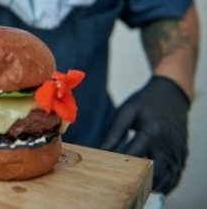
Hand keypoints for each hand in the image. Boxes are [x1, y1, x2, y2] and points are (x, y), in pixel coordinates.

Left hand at [99, 76, 189, 193]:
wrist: (171, 95)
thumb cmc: (145, 103)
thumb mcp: (126, 112)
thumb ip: (113, 133)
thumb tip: (99, 152)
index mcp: (152, 132)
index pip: (133, 156)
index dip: (117, 165)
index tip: (104, 169)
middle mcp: (168, 146)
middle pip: (151, 173)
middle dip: (134, 179)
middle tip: (117, 182)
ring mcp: (177, 153)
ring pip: (165, 180)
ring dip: (149, 185)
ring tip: (131, 185)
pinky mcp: (182, 157)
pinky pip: (174, 178)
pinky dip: (161, 184)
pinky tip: (148, 183)